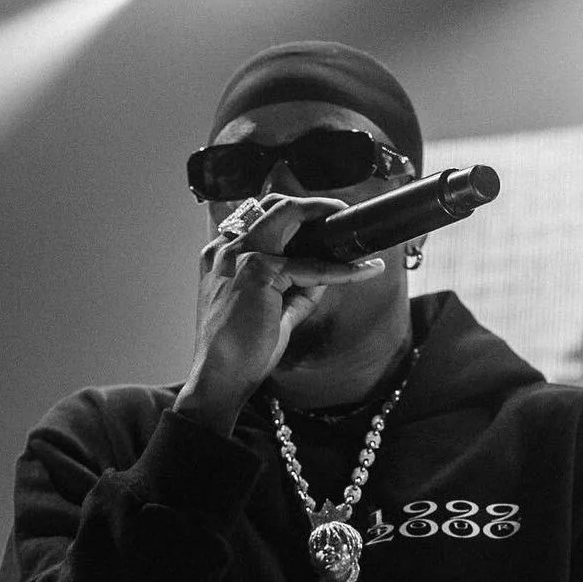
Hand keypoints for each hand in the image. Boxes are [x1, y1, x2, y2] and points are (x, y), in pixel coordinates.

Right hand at [177, 195, 385, 428]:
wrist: (220, 377)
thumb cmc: (240, 351)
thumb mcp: (271, 312)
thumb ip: (296, 290)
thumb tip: (326, 275)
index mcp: (222, 256)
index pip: (261, 222)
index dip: (294, 219)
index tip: (322, 225)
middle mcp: (226, 248)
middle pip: (272, 205)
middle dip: (311, 204)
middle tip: (340, 213)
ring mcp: (239, 254)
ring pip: (288, 214)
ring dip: (323, 214)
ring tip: (350, 223)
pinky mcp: (258, 270)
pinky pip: (310, 265)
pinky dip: (340, 269)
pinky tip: (363, 271)